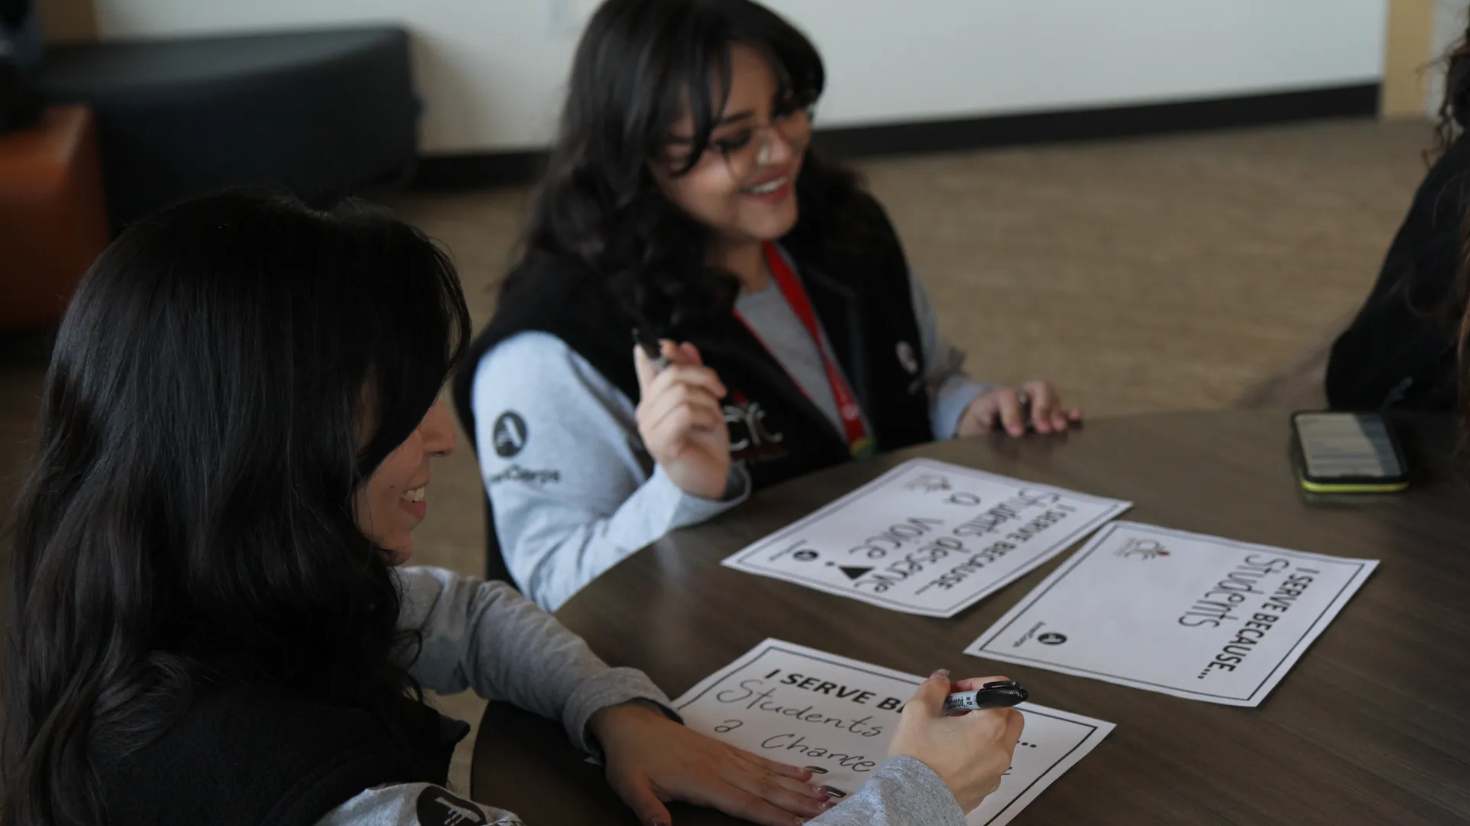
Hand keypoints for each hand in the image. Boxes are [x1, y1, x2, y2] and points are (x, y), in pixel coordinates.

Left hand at [591, 702, 834, 825]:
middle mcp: (721, 767)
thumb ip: (648, 810)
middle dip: (798, 803)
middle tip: (829, 811)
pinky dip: (783, 768)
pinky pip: (760, 761)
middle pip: (767, 789)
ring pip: (769, 775)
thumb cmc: (630, 759)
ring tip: (826, 796)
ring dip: (799, 787)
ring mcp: (726, 756)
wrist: (630, 722)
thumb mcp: (631, 787)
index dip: (773, 817)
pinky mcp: (725, 750)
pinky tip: (803, 773)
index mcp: (701, 780)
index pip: (745, 804)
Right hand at [634, 340, 731, 499]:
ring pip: (680, 393)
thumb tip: (684, 345)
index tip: (668, 345)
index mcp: (655, 397)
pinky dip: (704, 416)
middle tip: (720, 392)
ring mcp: (649, 427)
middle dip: (703, 377)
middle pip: (671, 374)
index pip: (646, 365)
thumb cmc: (706, 439)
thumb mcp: (705, 400)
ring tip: (714, 416)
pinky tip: (711, 425)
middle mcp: (646, 410)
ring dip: (707, 402)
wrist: (712, 475)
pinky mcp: (659, 442)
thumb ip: (693, 374)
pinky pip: (684, 414)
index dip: (656, 350)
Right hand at [887, 671, 1024, 813]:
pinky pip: (990, 764)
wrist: (912, 801)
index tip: (955, 691)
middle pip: (1010, 717)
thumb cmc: (917, 756)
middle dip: (989, 708)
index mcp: (990, 725)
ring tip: (952, 735)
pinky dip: (979, 755)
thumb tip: (942, 679)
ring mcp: (996, 772)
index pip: (999, 689)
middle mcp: (1000, 749)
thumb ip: (933, 688)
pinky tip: (951, 757)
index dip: (976, 684)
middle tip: (960, 711)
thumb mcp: (918, 712)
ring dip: (984, 732)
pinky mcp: (986, 788)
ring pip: (1001, 742)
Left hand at [957, 380, 1082, 437]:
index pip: (1007, 395)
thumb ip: (981, 438)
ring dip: (1056, 412)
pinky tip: (1078, 417)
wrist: (972, 427)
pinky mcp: (1045, 416)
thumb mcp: (970, 434)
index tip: (1016, 432)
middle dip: (1042, 407)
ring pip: (1050, 396)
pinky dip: (1070, 414)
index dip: (1013, 412)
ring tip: (1059, 429)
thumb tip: (997, 455)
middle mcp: (1018, 396)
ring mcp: (1034, 403)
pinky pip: (1061, 410)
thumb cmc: (972, 430)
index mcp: (995, 399)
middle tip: (1043, 428)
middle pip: (1036, 387)